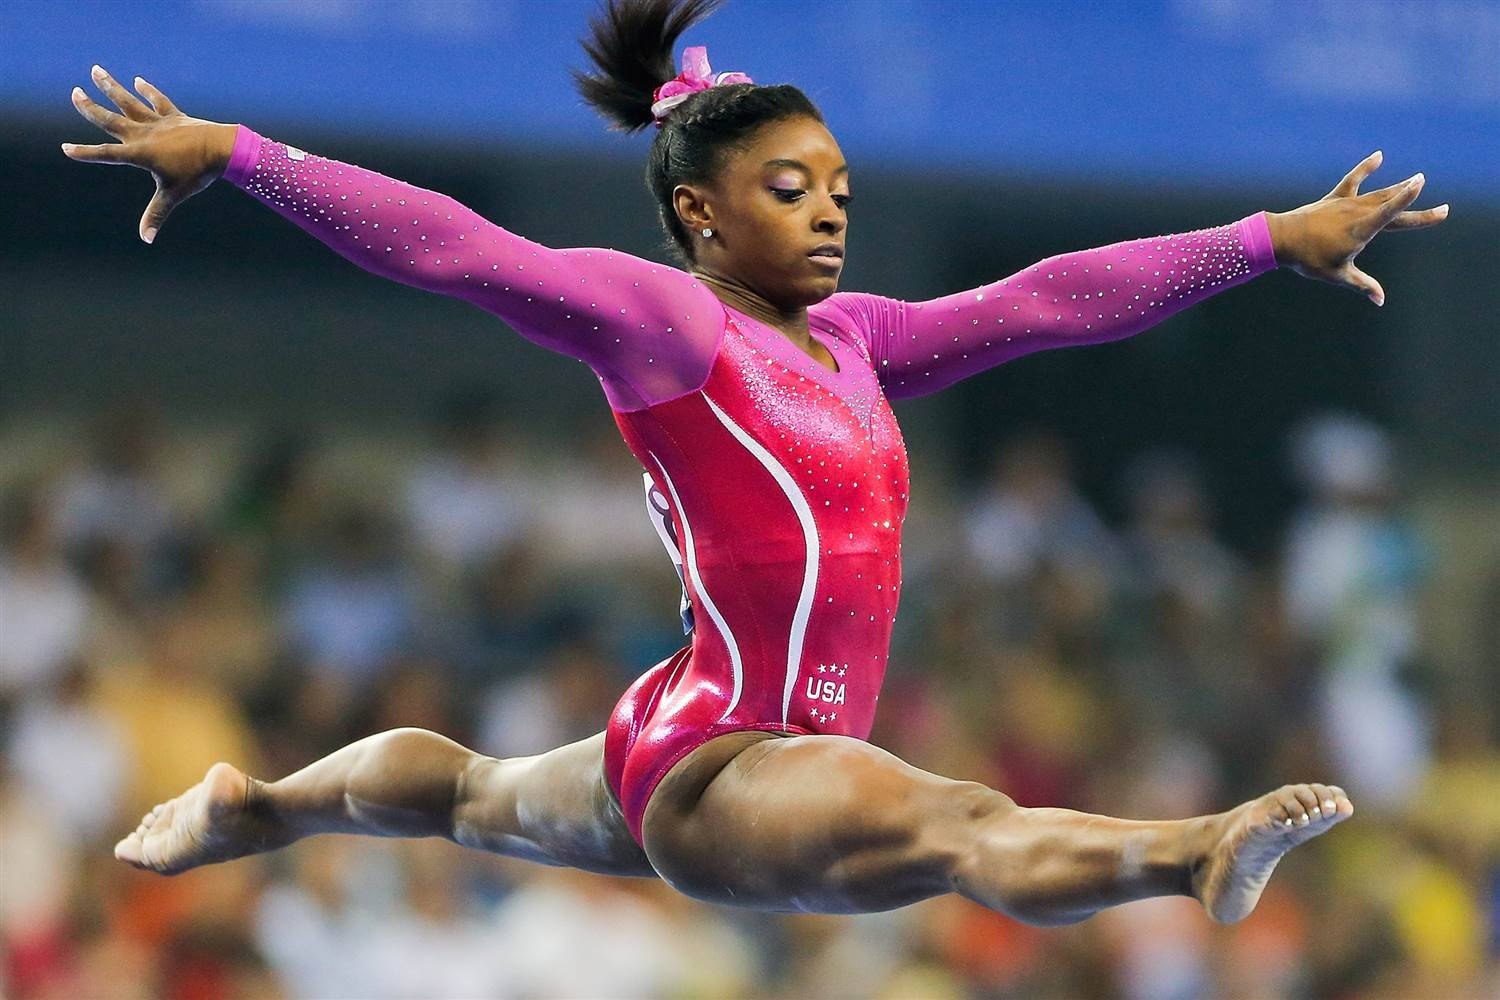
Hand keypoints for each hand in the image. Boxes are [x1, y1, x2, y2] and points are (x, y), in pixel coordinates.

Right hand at [61, 65, 237, 243]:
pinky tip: (137, 81)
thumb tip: (146, 239)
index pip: (106, 153)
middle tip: (74, 93)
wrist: (222, 149)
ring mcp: (159, 122)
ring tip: (96, 70)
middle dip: (90, 107)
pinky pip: (159, 101)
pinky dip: (148, 91)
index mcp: (139, 153)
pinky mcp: (175, 117)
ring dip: (112, 87)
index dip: (85, 152)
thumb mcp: (174, 195)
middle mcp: (144, 134)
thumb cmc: (198, 173)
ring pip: (130, 102)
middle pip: (111, 119)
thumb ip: (156, 214)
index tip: (66, 148)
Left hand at [1264, 151, 1447, 306]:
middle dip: (1416, 208)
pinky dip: (1366, 168)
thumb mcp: (1337, 274)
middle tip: (1445, 209)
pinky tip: (1379, 156)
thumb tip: (1380, 300)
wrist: (1281, 238)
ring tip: (1417, 180)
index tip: (1421, 184)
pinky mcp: (1335, 199)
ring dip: (1398, 188)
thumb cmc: (1308, 260)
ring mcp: (1346, 203)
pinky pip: (1353, 180)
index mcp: (1360, 230)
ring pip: (1378, 193)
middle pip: (1392, 207)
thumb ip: (1361, 284)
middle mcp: (1357, 212)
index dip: (1407, 200)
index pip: (1390, 214)